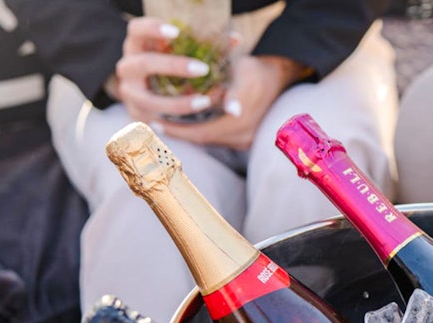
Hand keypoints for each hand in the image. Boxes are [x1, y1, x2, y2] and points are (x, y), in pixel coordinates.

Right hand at [112, 17, 224, 123]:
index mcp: (138, 45)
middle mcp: (128, 67)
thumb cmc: (180, 67)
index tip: (177, 32)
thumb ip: (211, 47)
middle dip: (173, 66)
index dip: (152, 28)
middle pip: (143, 63)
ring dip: (177, 103)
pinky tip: (192, 120)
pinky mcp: (136, 115)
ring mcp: (129, 92)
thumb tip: (236, 39)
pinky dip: (173, 122)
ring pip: (147, 100)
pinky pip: (152, 121)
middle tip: (204, 69)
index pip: (136, 30)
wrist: (161, 94)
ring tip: (204, 102)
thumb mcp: (192, 54)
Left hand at [157, 55, 295, 149]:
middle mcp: (244, 134)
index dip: (179, 130)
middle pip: (204, 139)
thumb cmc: (256, 70)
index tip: (156, 123)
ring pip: (209, 140)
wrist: (279, 82)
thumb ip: (234, 90)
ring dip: (187, 133)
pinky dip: (200, 132)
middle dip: (178, 133)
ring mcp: (245, 140)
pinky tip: (185, 125)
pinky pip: (217, 140)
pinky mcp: (245, 141)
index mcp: (243, 118)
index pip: (204, 131)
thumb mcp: (244, 71)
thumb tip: (233, 109)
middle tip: (154, 124)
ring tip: (165, 125)